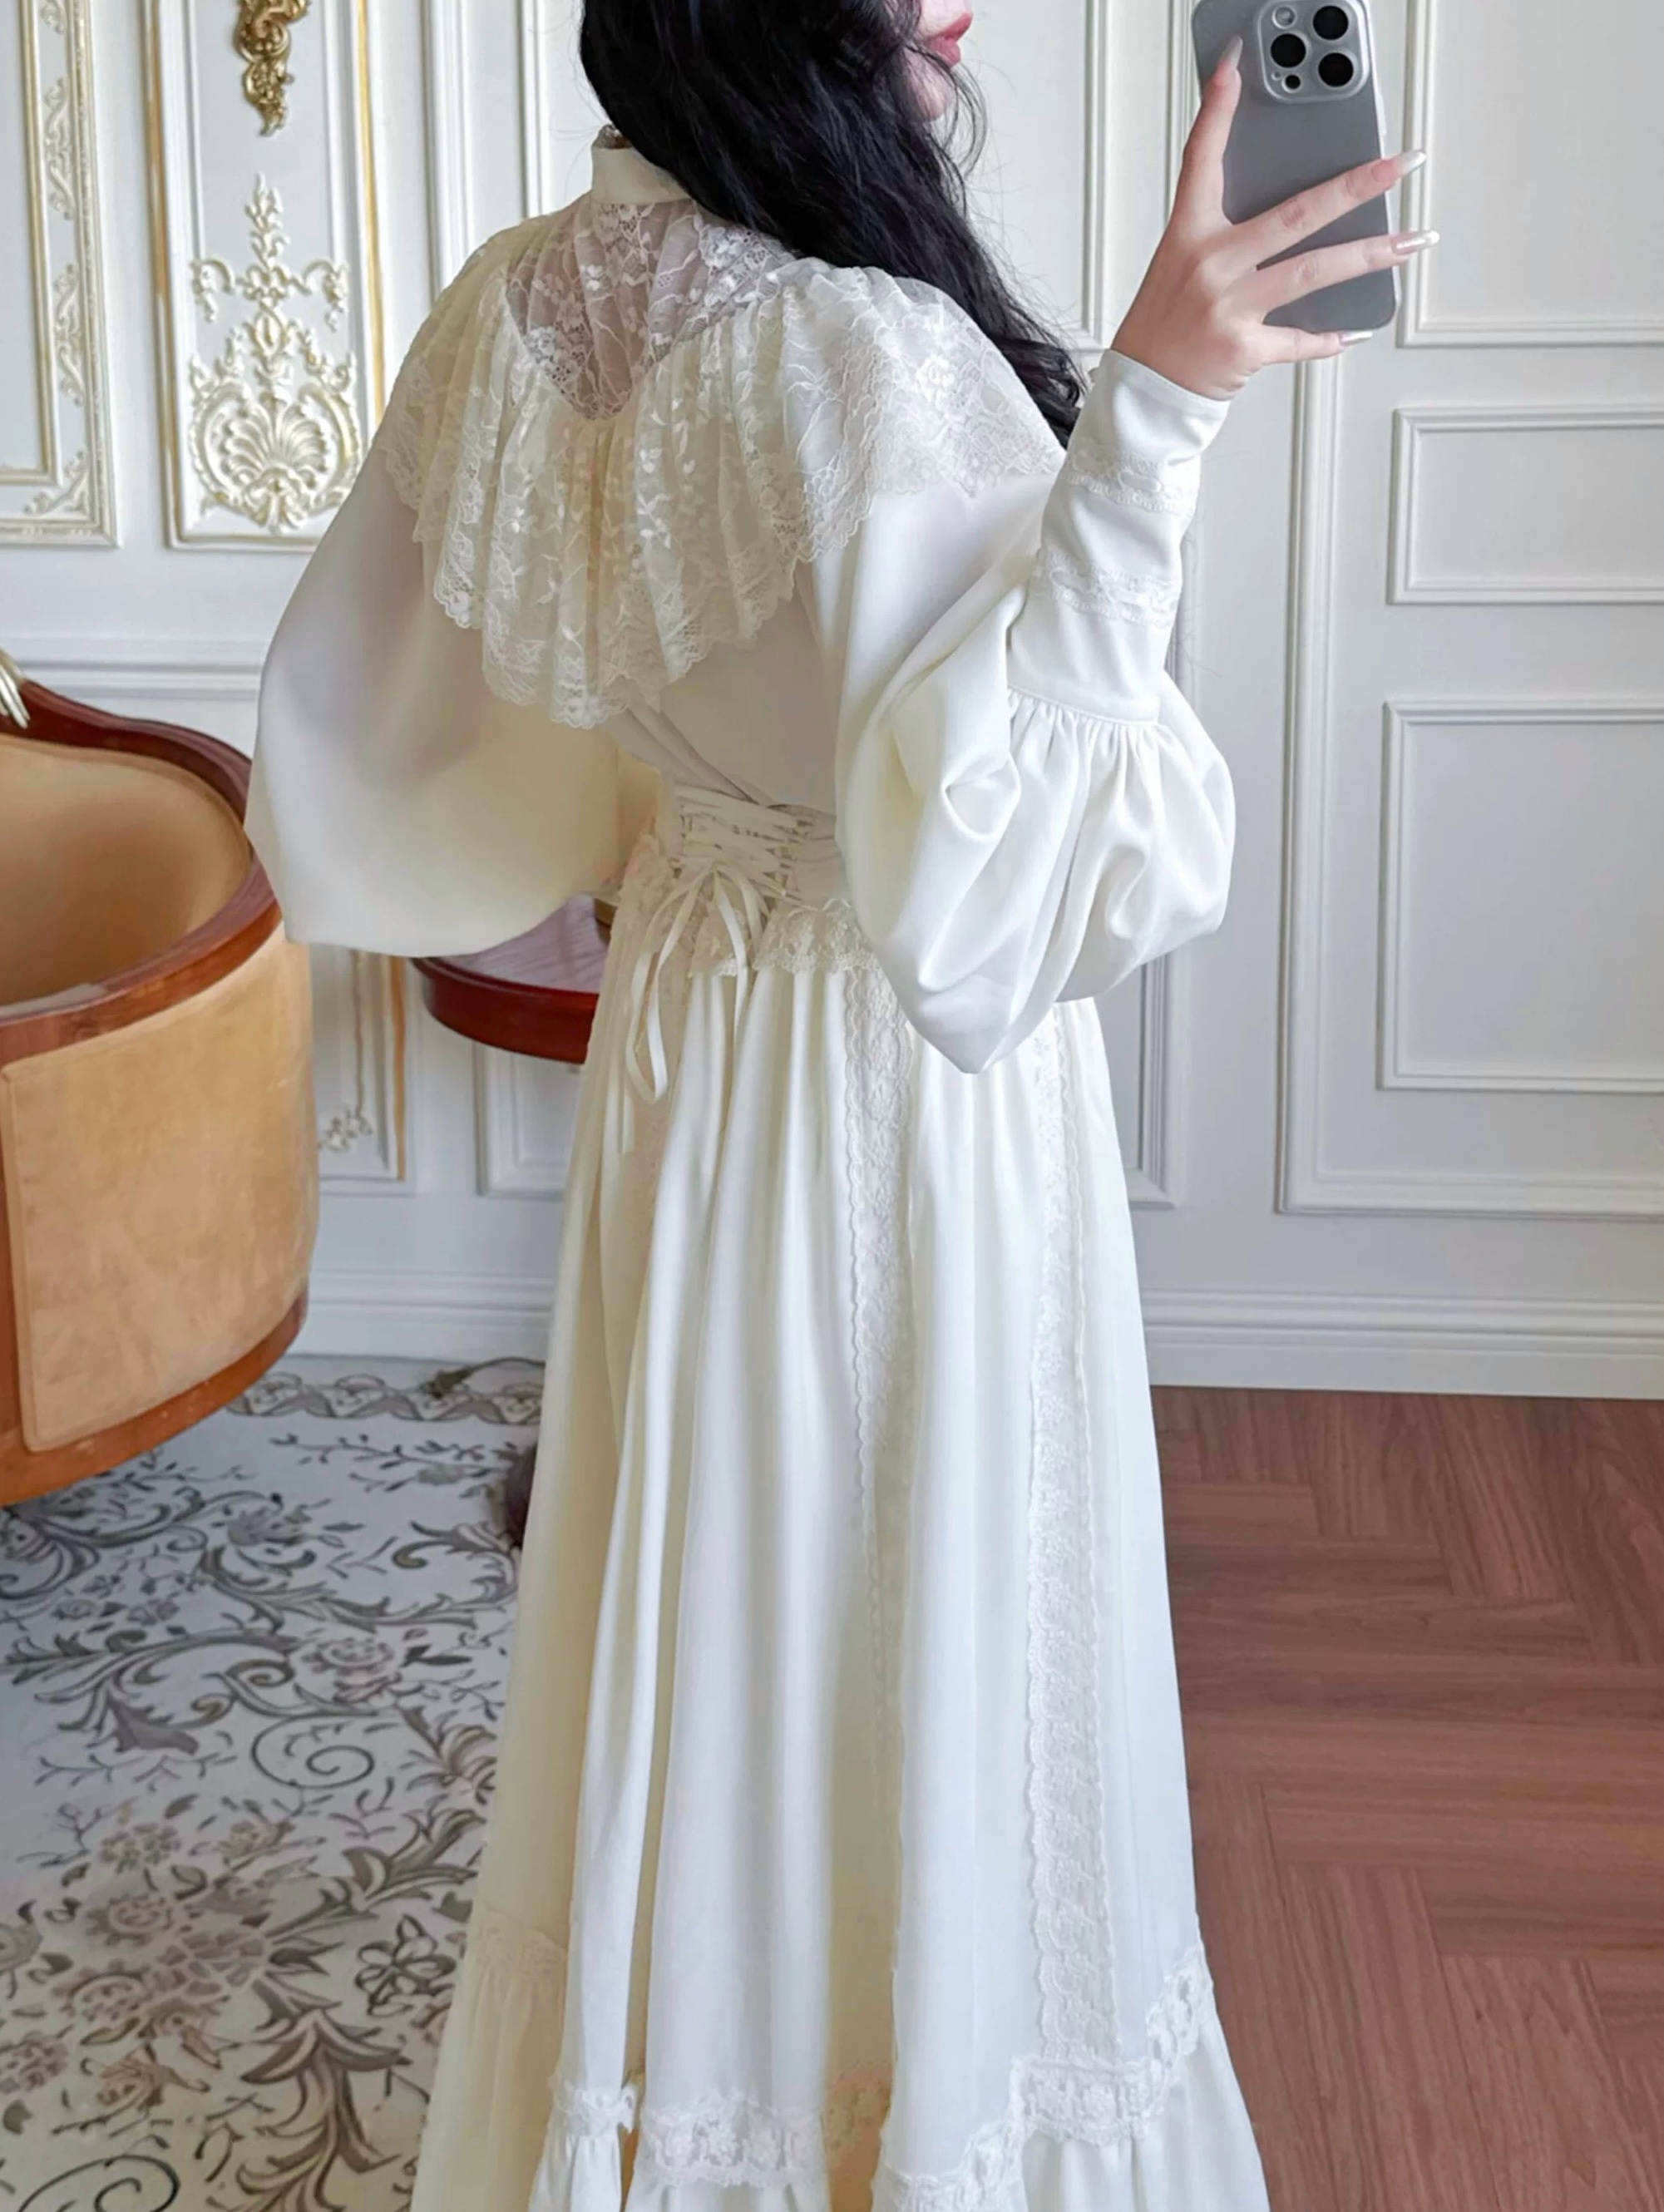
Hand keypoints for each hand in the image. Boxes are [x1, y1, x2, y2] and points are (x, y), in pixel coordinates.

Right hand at [1110, 41, 1436, 399]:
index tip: (1234, 67)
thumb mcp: (1180, 265)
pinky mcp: (1243, 349)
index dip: (1217, 111)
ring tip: (1410, 241)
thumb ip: (1227, 234)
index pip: (1202, 160)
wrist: (1142, 392)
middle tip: (1398, 166)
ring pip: (1312, 271)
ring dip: (1369, 254)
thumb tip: (1290, 213)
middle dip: (1354, 186)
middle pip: (1294, 214)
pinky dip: (1327, 338)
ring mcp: (1229, 307)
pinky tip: (1353, 331)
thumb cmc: (1164, 325)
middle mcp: (1211, 265)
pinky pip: (1299, 339)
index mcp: (1189, 234)